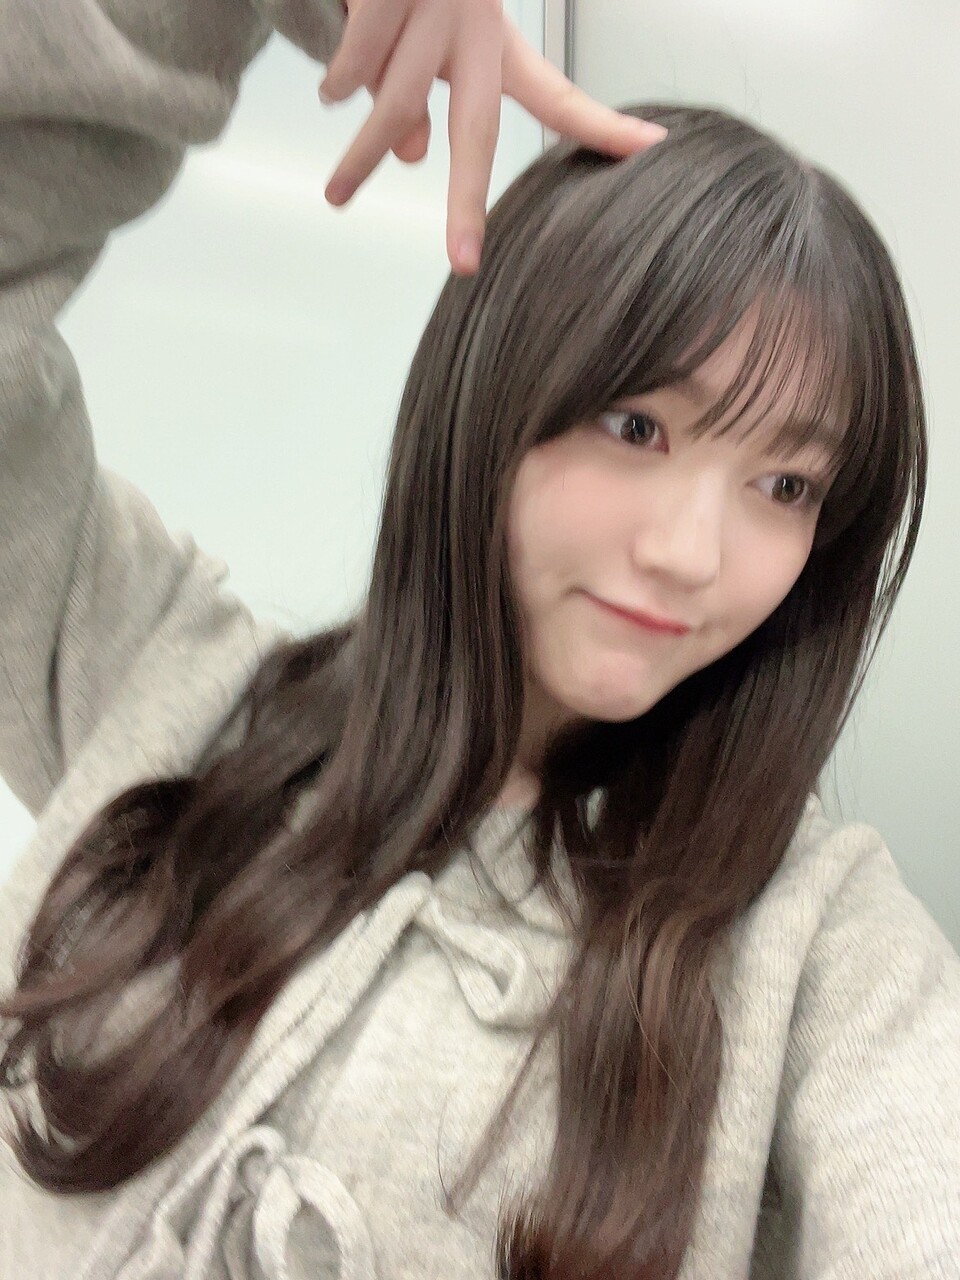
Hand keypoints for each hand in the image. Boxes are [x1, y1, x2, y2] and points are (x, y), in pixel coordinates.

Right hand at [318, 0, 666, 275]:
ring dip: (363, 158)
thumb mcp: (422, 40)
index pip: (554, 94)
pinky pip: (355, 68)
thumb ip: (423, 99)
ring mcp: (430, 6)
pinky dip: (338, 87)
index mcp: (493, 39)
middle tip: (464, 262)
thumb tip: (417, 156)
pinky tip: (331, 94)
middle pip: (477, 131)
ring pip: (396, 107)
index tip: (649, 148)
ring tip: (340, 193)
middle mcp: (471, 25)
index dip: (600, 126)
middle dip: (467, 205)